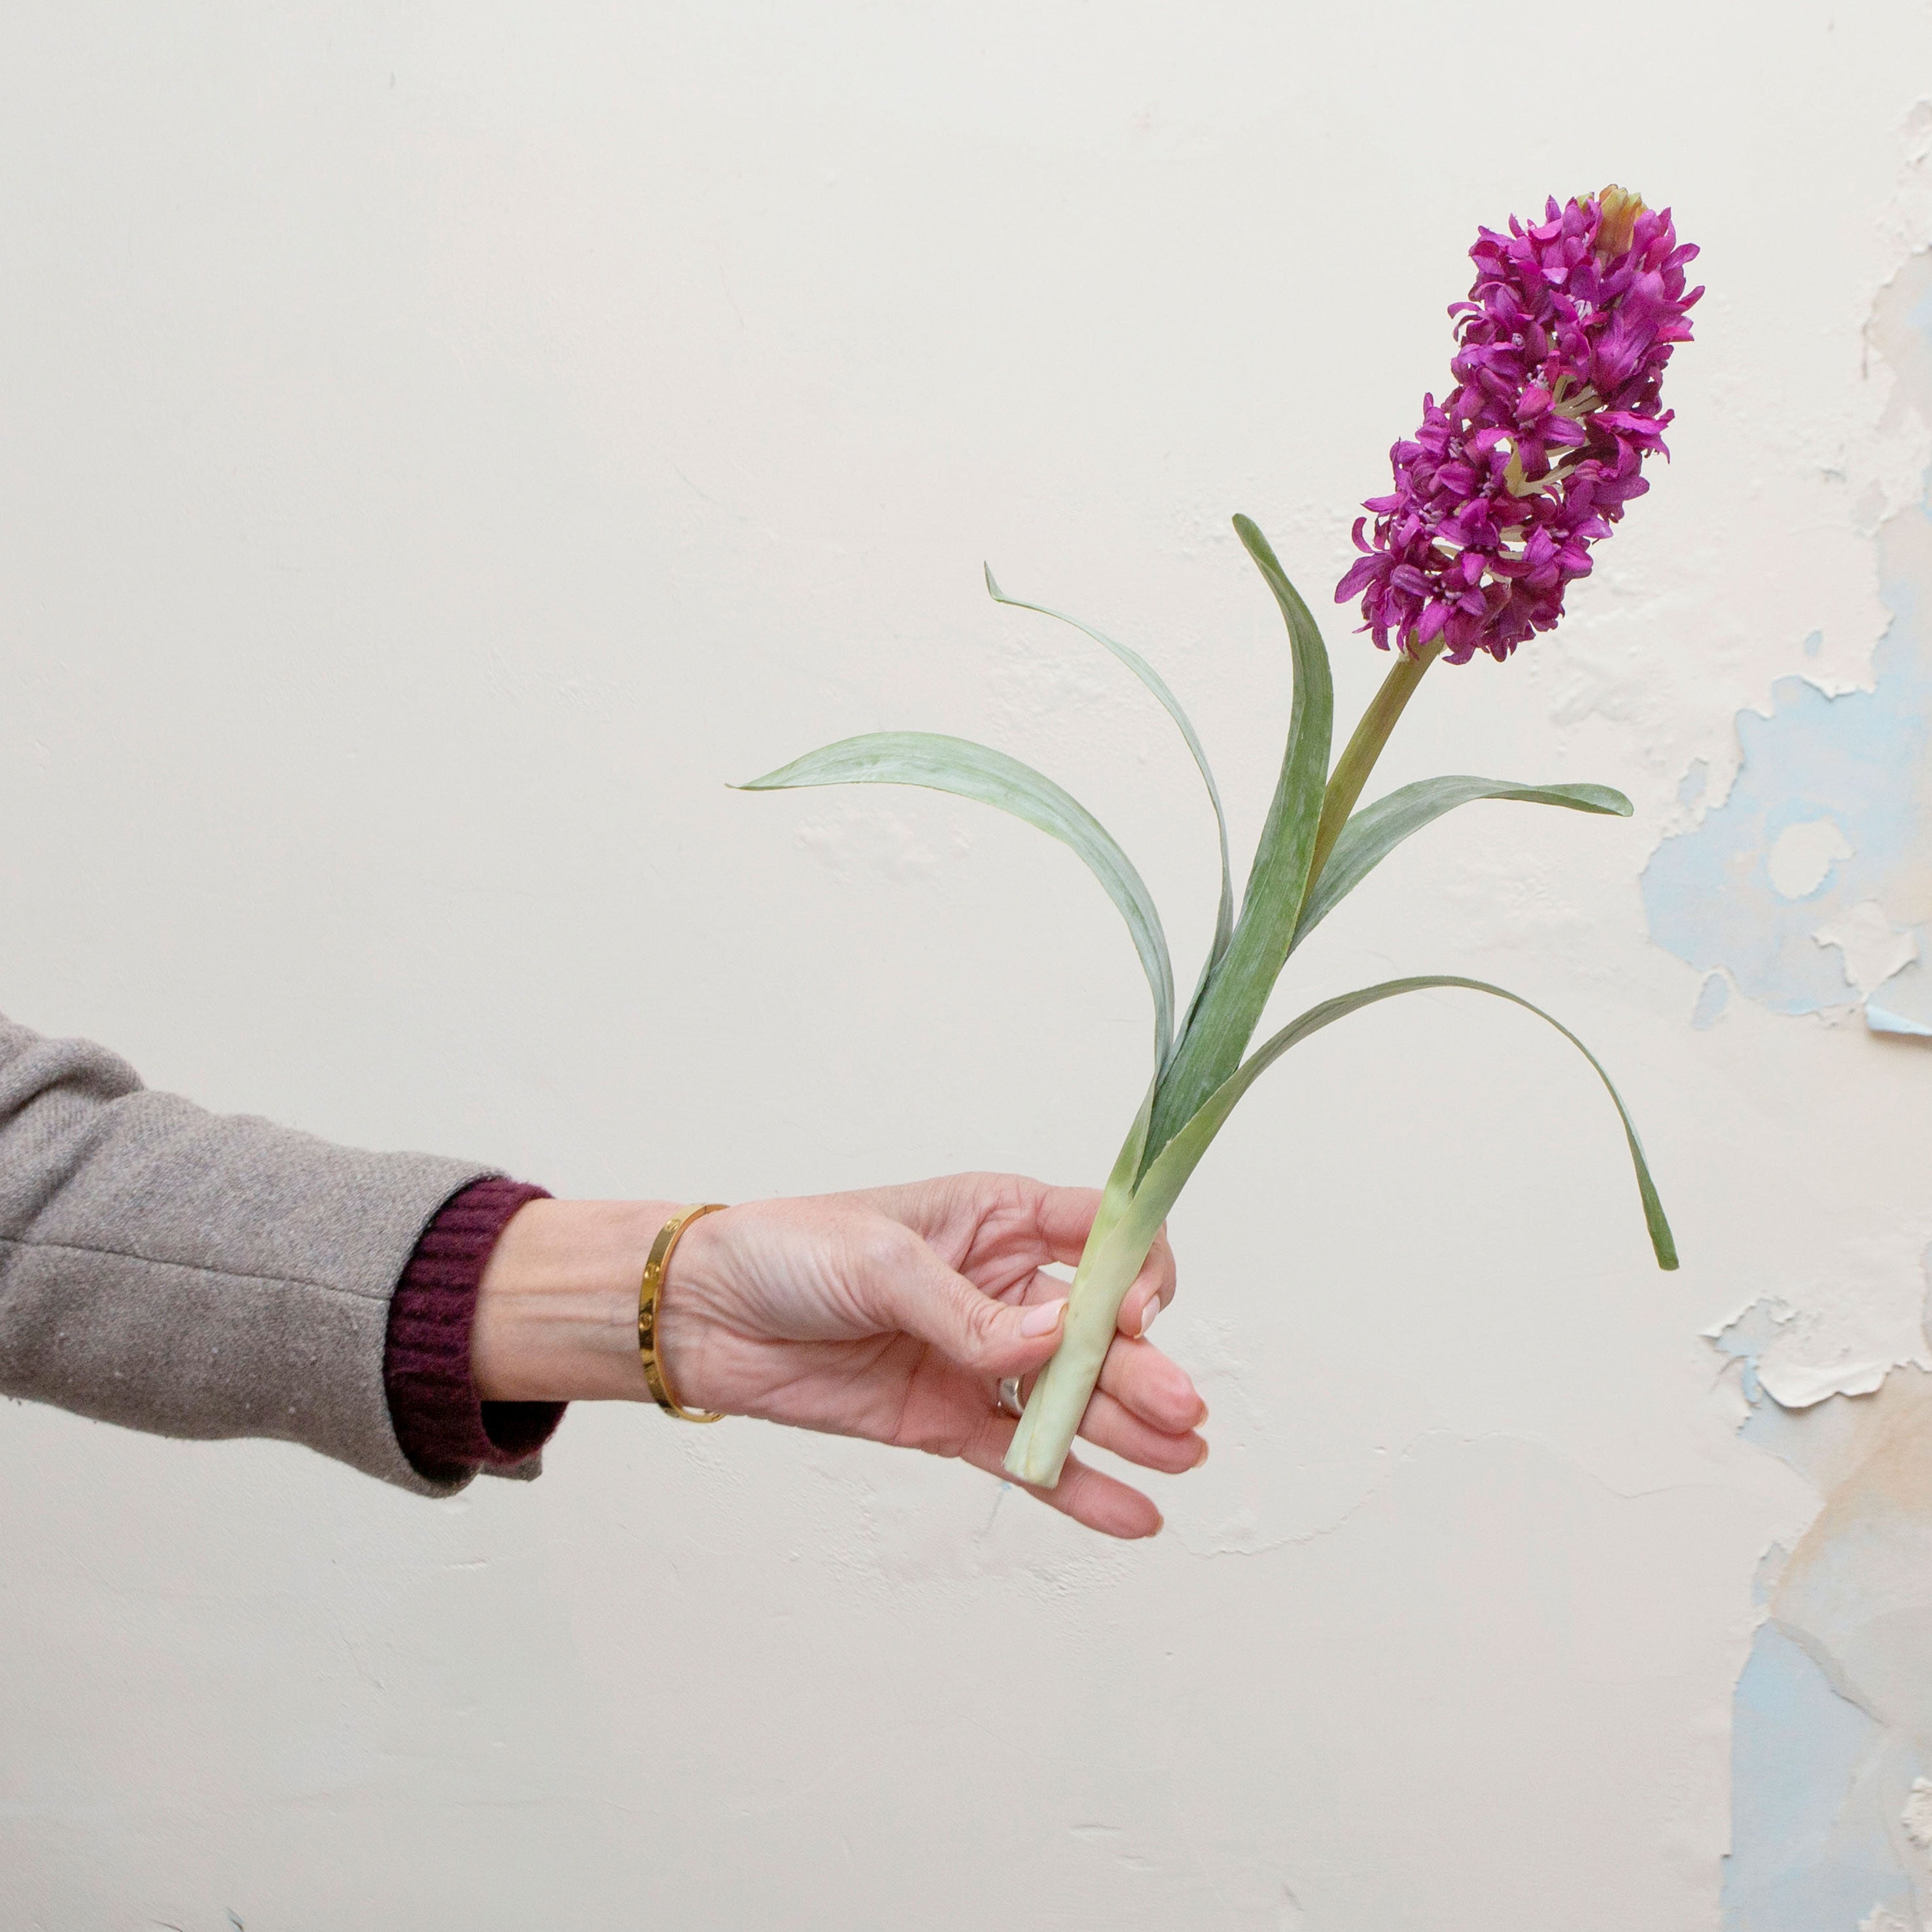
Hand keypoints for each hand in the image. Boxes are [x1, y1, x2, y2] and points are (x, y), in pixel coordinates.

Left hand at [471, 1174, 1206, 1538]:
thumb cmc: (785, 1251)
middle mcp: (1003, 1288)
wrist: (701, 1316)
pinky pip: (1026, 1455)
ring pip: (1072, 1396)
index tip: (1140, 1308)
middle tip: (1179, 1411)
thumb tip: (1055, 1340)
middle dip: (1144, 1367)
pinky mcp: (947, 1420)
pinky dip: (1077, 1484)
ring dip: (1127, 1427)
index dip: (1137, 1269)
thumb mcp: (879, 1260)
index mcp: (997, 1219)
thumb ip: (968, 1309)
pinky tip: (1131, 1511)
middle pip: (1099, 1328)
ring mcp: (978, 1358)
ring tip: (1179, 1459)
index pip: (1103, 1233)